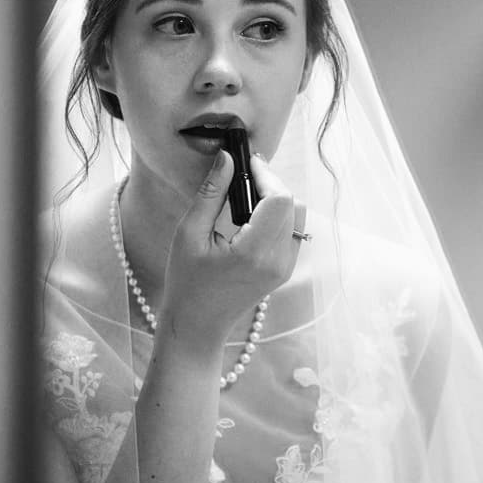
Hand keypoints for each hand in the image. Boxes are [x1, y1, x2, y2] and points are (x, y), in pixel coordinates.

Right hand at [157, 149, 302, 358]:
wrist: (197, 325)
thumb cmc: (186, 282)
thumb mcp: (189, 234)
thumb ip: (211, 193)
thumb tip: (227, 157)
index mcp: (254, 253)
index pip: (280, 199)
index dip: (266, 174)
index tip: (246, 162)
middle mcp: (277, 261)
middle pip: (293, 204)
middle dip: (271, 183)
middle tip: (243, 176)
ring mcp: (285, 268)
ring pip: (297, 215)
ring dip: (276, 198)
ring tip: (245, 196)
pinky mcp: (284, 270)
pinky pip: (293, 230)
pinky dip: (278, 215)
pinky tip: (251, 217)